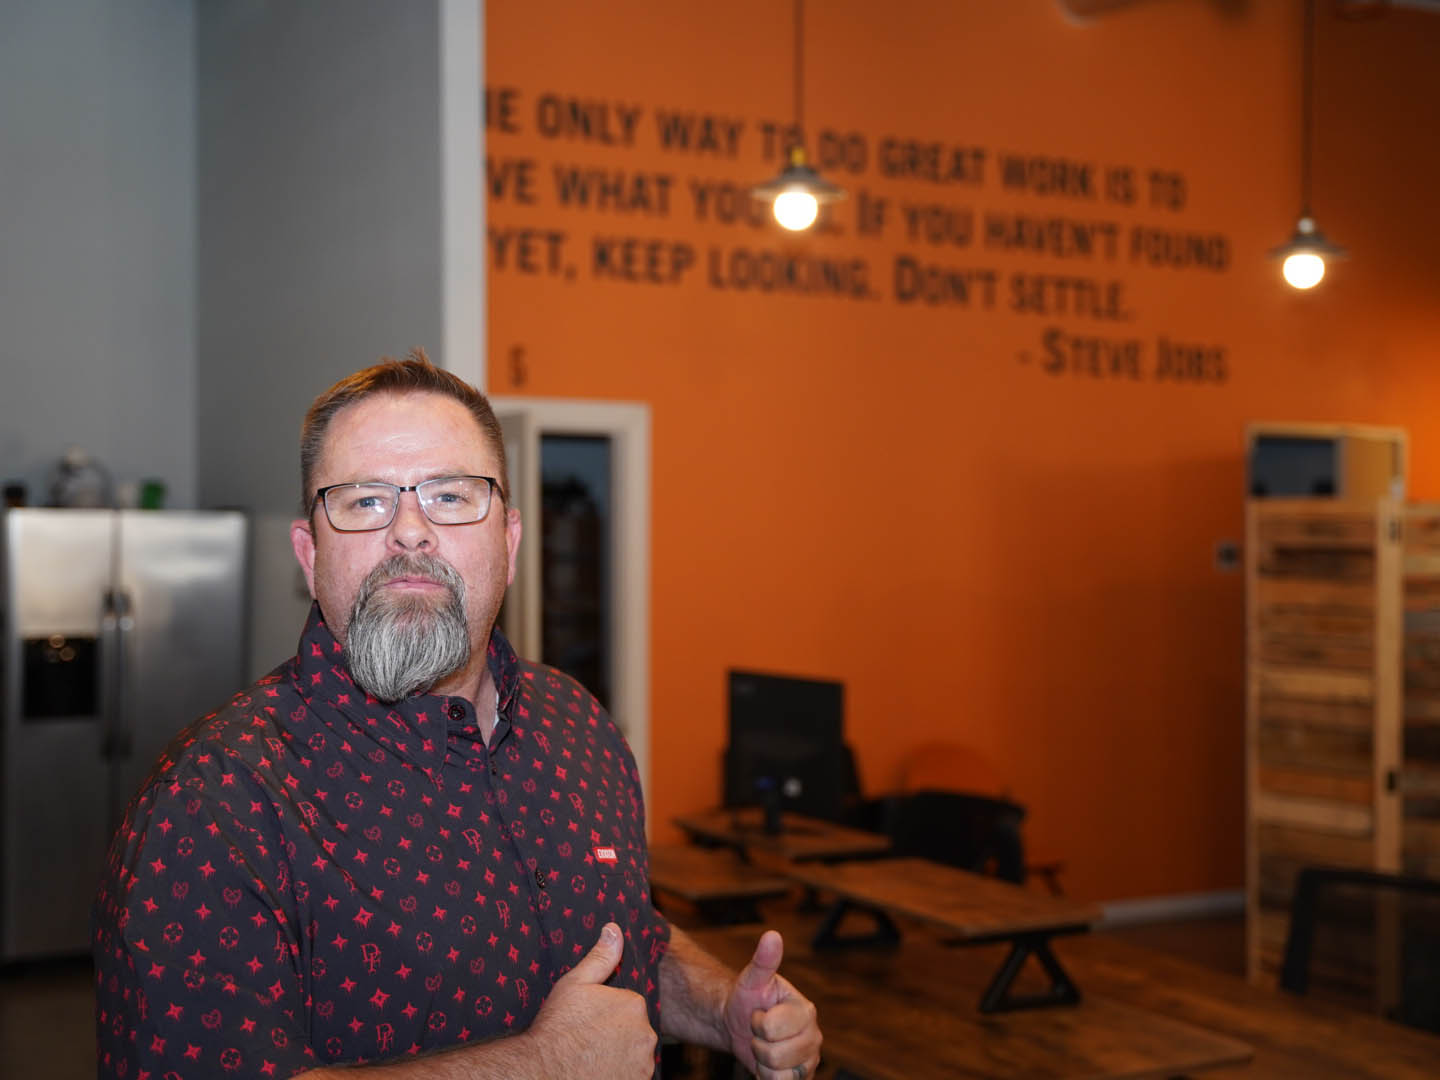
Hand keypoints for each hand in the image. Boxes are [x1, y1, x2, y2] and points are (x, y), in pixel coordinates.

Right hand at [524, 922, 656, 1078]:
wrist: (545, 1071)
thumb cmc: (557, 1027)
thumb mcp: (575, 984)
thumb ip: (601, 956)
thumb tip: (614, 929)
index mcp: (634, 1004)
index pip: (627, 1007)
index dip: (605, 1014)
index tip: (586, 1022)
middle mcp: (646, 1034)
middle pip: (633, 1032)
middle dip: (616, 1036)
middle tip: (587, 1041)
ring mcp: (643, 1064)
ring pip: (634, 1055)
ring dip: (620, 1057)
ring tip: (591, 1059)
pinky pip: (634, 1076)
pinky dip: (621, 1075)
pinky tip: (599, 1072)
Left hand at [723, 931, 821, 1079]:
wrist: (740, 1024)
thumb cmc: (747, 999)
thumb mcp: (751, 979)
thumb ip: (764, 960)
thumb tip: (772, 935)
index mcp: (806, 1010)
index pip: (773, 1028)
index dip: (757, 1023)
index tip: (759, 1013)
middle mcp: (814, 1036)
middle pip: (776, 1055)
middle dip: (758, 1045)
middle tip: (759, 1033)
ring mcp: (809, 1059)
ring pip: (778, 1074)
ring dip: (762, 1063)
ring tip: (763, 1047)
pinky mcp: (803, 1077)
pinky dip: (767, 1078)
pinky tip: (768, 1065)